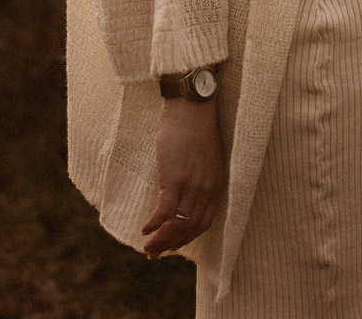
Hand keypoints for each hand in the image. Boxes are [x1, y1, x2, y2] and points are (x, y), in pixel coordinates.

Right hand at [142, 96, 223, 256]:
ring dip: (161, 239)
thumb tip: (184, 194)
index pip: (204, 222)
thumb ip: (200, 178)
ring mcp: (191, 185)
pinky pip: (164, 210)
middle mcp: (206, 189)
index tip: (175, 245)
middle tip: (156, 253)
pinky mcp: (175, 178)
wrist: (192, 106)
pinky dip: (154, 223)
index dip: (188, 237)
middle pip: (189, 227)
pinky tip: (145, 228)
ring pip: (177, 223)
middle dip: (172, 243)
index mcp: (216, 184)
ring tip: (148, 247)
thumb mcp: (206, 158)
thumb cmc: (196, 128)